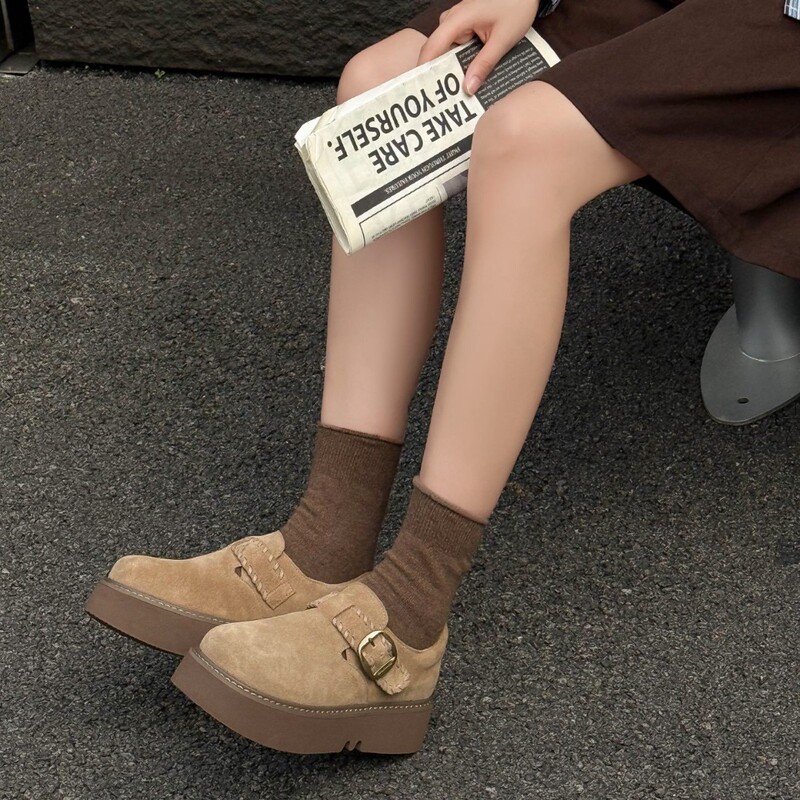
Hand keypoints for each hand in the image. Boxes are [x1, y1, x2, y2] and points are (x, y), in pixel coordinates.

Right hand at [415, 0, 540, 94]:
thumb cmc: (517, 6)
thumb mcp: (503, 39)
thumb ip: (485, 64)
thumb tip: (469, 88)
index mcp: (458, 19)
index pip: (432, 47)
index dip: (424, 69)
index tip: (422, 90)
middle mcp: (452, 19)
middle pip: (437, 51)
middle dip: (440, 74)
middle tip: (443, 99)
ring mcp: (457, 21)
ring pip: (447, 50)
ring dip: (452, 68)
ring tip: (456, 91)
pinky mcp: (463, 24)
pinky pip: (456, 46)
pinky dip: (460, 60)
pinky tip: (467, 74)